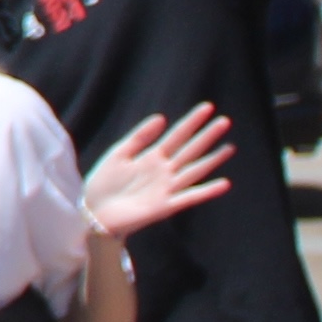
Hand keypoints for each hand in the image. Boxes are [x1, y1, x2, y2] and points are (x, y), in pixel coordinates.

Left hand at [83, 103, 235, 240]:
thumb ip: (139, 137)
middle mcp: (164, 171)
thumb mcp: (118, 154)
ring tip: (229, 148)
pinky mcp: (164, 207)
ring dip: (212, 160)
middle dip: (206, 136)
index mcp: (152, 157)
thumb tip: (161, 117)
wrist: (92, 213)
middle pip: (189, 150)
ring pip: (194, 171)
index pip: (177, 135)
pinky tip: (224, 184)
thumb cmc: (103, 184)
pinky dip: (206, 191)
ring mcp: (166, 189)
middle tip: (225, 121)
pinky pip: (189, 198)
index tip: (208, 107)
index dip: (191, 121)